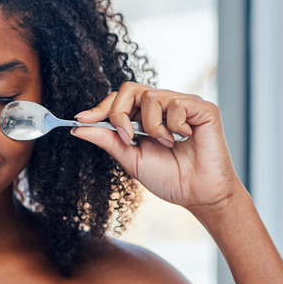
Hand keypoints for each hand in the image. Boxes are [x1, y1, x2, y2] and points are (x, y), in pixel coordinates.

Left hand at [69, 82, 244, 214]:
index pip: (119, 98)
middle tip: (128, 138)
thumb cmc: (169, 178)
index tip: (81, 119)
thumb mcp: (130, 158)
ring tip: (165, 144)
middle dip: (120, 113)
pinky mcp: (203, 108)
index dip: (100, 107)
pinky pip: (177, 104)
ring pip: (151, 96)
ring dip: (151, 126)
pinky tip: (184, 139)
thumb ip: (107, 140)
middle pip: (130, 88)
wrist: (198, 195)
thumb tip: (78, 127)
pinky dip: (174, 125)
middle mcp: (164, 105)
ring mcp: (184, 103)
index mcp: (145, 116)